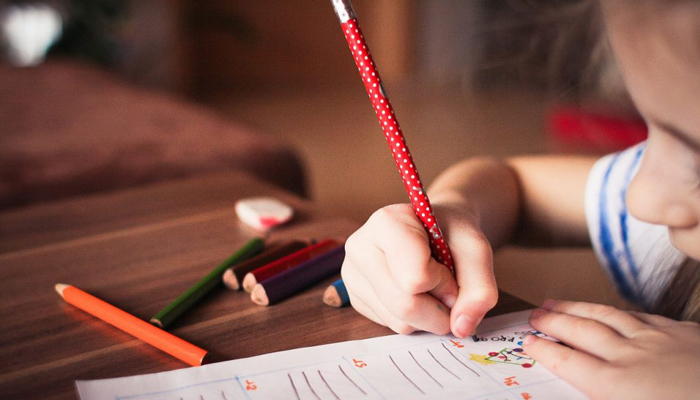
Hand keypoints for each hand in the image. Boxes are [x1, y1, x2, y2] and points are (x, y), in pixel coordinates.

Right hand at [341, 203, 496, 336]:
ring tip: (431, 287)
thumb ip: (480, 287)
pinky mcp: (355, 298)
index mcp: (385, 223)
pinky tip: (415, 293)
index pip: (415, 277)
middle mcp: (360, 247)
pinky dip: (414, 319)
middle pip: (404, 305)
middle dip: (439, 309)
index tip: (449, 267)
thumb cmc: (451, 233)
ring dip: (429, 316)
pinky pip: (391, 326)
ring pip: (399, 321)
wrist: (434, 229)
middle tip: (449, 289)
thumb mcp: (476, 249)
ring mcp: (353, 275)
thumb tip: (461, 328)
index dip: (444, 282)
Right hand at [524, 300, 699, 399]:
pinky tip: (616, 311)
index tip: (528, 341)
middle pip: (582, 331)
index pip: (569, 361)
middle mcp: (632, 357)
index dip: (545, 349)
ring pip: (608, 316)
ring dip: (579, 308)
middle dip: (554, 321)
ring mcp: (660, 340)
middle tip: (535, 314)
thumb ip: (603, 398)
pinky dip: (621, 312)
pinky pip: (643, 316)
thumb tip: (582, 394)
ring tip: (559, 302)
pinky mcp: (686, 334)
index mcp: (618, 387)